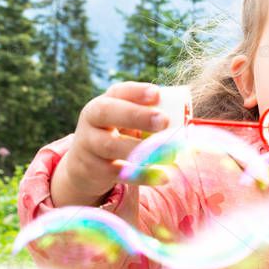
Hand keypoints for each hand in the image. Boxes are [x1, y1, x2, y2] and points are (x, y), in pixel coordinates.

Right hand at [52, 82, 170, 205]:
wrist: (86, 165)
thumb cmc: (117, 136)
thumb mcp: (125, 122)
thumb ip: (148, 117)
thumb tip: (183, 118)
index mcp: (103, 103)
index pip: (117, 91)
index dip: (136, 92)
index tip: (156, 94)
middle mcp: (91, 121)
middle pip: (107, 112)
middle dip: (136, 115)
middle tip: (163, 121)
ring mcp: (89, 145)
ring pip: (110, 145)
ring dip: (141, 148)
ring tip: (169, 153)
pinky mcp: (94, 170)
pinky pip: (118, 172)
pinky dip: (143, 175)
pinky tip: (164, 177)